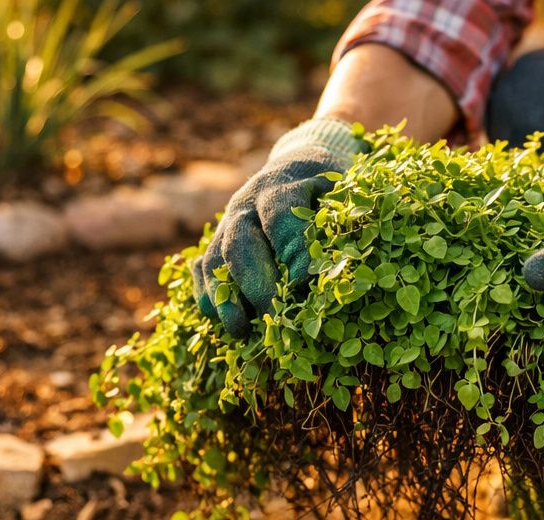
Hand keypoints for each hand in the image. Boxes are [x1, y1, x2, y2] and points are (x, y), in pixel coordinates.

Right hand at [192, 118, 367, 336]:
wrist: (295, 167)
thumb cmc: (327, 190)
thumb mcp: (341, 196)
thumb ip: (337, 225)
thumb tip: (335, 272)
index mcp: (281, 186)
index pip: (280, 218)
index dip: (292, 251)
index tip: (306, 283)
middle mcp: (246, 204)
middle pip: (241, 243)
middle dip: (256, 283)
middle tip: (273, 315)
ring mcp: (226, 223)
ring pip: (215, 259)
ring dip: (224, 297)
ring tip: (240, 329)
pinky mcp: (215, 241)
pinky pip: (202, 269)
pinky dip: (207, 295)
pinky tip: (220, 320)